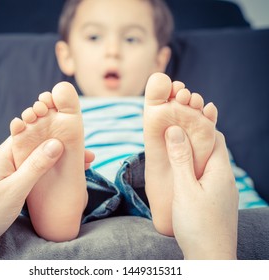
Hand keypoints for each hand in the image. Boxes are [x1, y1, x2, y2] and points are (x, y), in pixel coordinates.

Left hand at [0, 137, 70, 258]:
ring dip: (57, 161)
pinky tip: (61, 178)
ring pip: (38, 160)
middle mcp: (7, 159)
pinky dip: (49, 173)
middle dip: (61, 148)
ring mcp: (9, 172)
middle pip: (38, 146)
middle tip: (85, 154)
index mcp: (5, 154)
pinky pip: (34, 173)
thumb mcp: (14, 189)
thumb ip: (36, 166)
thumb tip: (56, 143)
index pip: (31, 132)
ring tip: (80, 165)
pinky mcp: (12, 184)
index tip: (74, 132)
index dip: (53, 130)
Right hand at [165, 126, 238, 258]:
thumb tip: (175, 130)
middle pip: (214, 149)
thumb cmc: (197, 225)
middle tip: (175, 134)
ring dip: (195, 155)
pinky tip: (183, 176)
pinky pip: (209, 178)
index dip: (201, 125)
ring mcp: (224, 192)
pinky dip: (196, 170)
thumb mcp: (184, 189)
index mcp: (220, 171)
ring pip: (210, 164)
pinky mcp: (219, 202)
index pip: (216, 137)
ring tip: (175, 152)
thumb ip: (180, 159)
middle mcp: (226, 179)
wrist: (211, 259)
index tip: (182, 120)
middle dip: (197, 139)